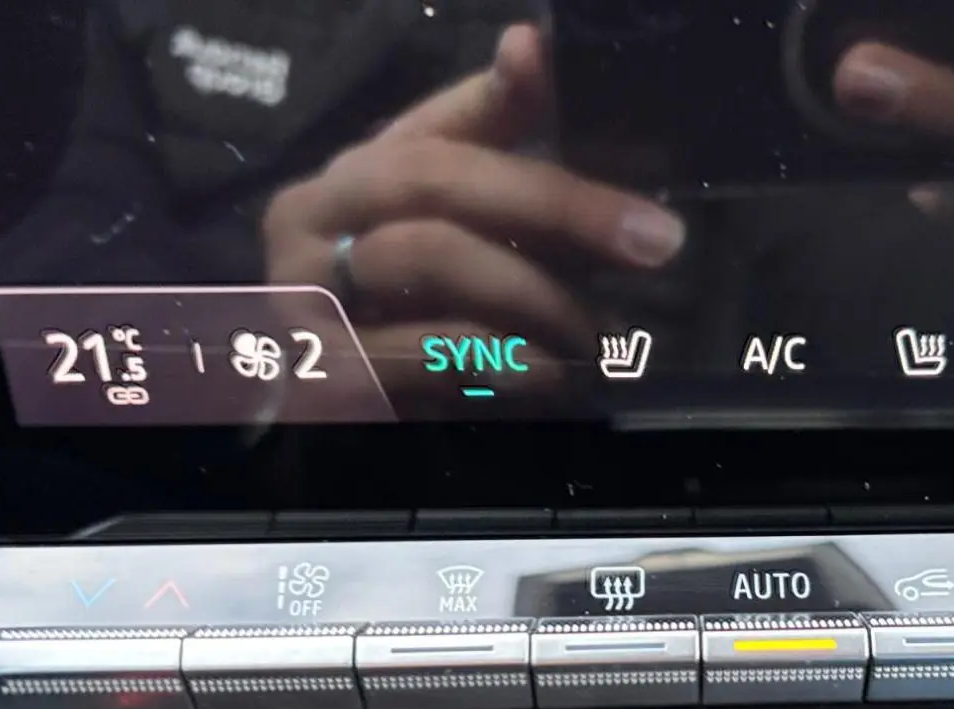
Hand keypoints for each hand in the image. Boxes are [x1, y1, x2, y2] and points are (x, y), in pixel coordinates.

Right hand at [262, 24, 684, 409]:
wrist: (344, 419)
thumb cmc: (413, 317)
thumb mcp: (456, 226)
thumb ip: (493, 139)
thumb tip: (531, 44)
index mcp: (343, 182)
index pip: (438, 142)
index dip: (522, 134)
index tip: (622, 172)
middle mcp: (306, 230)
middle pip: (436, 189)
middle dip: (557, 210)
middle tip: (651, 244)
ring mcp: (303, 306)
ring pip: (431, 261)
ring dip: (536, 296)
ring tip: (599, 332)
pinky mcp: (322, 380)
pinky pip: (424, 354)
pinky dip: (500, 361)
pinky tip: (550, 376)